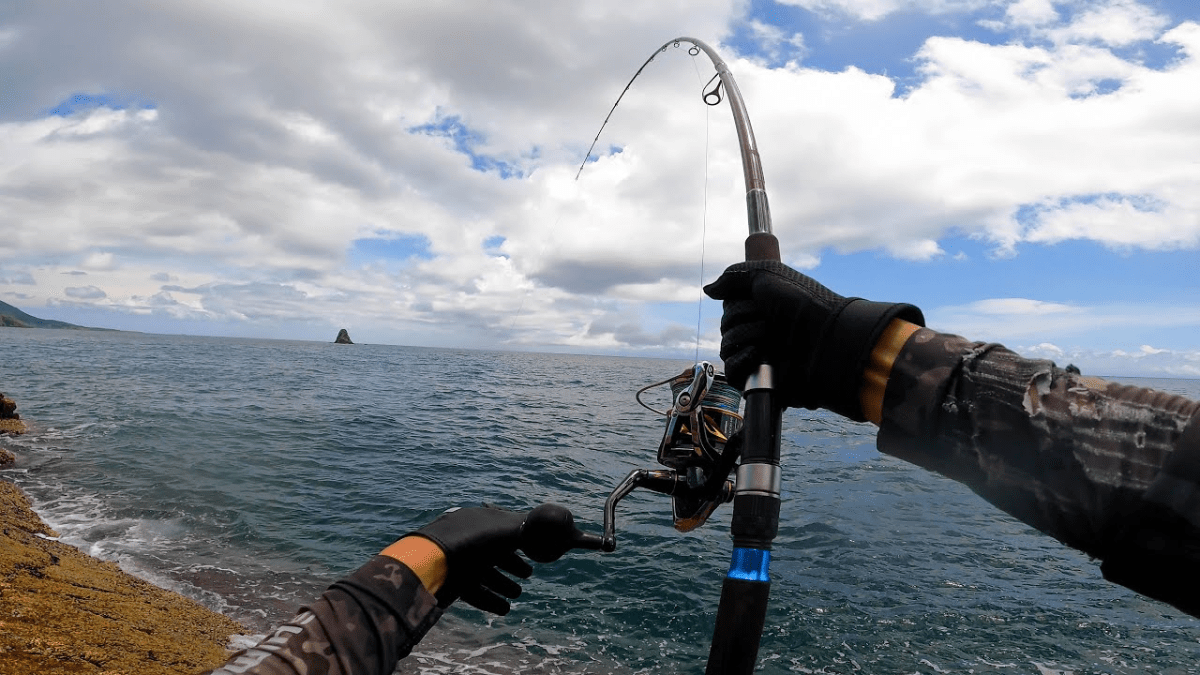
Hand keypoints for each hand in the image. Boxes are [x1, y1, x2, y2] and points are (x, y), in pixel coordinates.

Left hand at [411, 503, 597, 614]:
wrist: (431, 560)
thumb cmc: (472, 540)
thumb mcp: (507, 531)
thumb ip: (532, 531)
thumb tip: (561, 526)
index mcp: (479, 520)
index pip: (504, 529)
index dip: (521, 541)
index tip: (534, 554)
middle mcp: (467, 537)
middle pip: (494, 552)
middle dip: (512, 565)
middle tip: (526, 577)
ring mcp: (457, 559)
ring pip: (484, 572)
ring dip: (502, 585)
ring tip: (516, 595)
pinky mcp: (449, 580)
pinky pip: (473, 590)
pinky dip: (489, 599)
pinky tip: (503, 609)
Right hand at [703, 260, 922, 420]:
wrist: (825, 338)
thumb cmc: (802, 303)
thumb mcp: (766, 275)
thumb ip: (733, 277)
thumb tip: (708, 290)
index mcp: (764, 310)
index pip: (730, 308)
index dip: (737, 304)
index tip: (755, 299)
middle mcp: (762, 331)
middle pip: (725, 327)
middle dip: (742, 319)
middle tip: (767, 319)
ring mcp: (762, 356)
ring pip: (726, 348)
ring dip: (744, 338)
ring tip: (769, 338)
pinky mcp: (761, 379)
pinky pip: (732, 372)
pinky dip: (740, 362)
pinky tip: (757, 355)